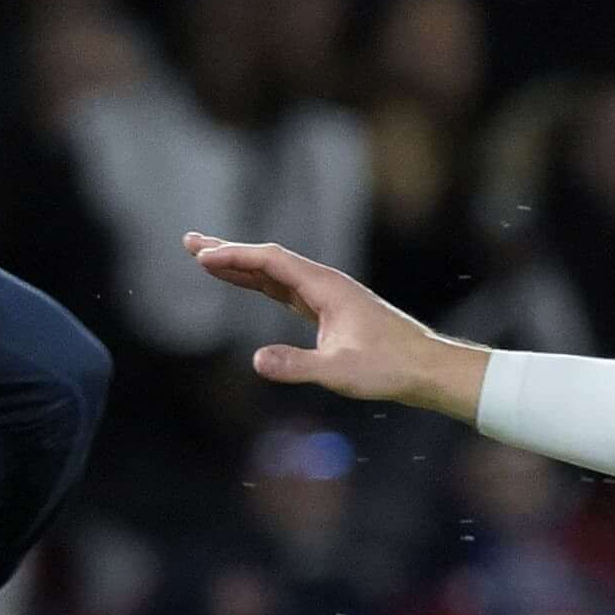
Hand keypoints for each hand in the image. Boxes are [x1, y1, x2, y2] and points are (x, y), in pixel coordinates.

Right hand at [189, 233, 479, 420]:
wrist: (424, 369)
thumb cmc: (388, 368)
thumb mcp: (340, 372)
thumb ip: (297, 365)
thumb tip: (257, 360)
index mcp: (325, 287)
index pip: (272, 262)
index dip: (236, 257)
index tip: (204, 256)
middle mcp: (323, 284)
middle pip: (268, 259)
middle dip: (229, 251)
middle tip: (190, 242)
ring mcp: (325, 295)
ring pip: (274, 273)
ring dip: (240, 265)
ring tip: (204, 258)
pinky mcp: (327, 310)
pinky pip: (283, 289)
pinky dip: (258, 283)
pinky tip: (244, 282)